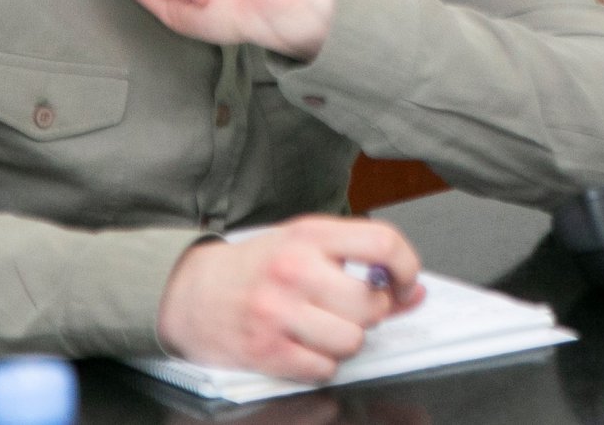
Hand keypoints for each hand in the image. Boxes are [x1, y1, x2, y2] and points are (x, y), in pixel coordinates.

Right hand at [157, 216, 423, 381]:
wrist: (189, 292)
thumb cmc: (256, 268)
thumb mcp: (306, 246)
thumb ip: (361, 263)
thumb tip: (414, 292)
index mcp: (310, 234)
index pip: (383, 244)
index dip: (407, 269)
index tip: (404, 285)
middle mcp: (294, 270)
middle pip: (370, 303)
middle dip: (370, 313)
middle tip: (350, 308)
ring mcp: (277, 312)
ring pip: (351, 341)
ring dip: (345, 341)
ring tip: (322, 327)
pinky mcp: (264, 351)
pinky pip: (324, 369)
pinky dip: (320, 364)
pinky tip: (303, 345)